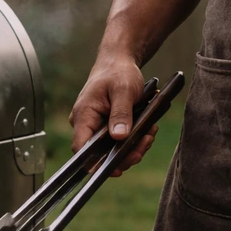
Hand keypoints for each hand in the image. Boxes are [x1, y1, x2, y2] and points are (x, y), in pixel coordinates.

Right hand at [69, 52, 158, 176]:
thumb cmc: (118, 72)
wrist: (119, 61)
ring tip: (150, 134)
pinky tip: (147, 131)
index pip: (81, 148)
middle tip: (145, 143)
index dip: (95, 163)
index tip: (116, 168)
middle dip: (125, 154)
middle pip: (100, 153)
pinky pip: (118, 141)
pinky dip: (134, 139)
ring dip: (133, 146)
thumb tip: (118, 137)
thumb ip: (121, 114)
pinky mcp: (107, 127)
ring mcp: (96, 126)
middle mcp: (86, 124)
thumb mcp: (124, 90)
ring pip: (111, 149)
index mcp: (84, 115)